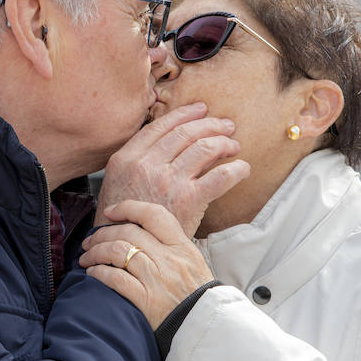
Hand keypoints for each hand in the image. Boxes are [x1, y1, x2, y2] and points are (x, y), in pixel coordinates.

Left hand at [80, 200, 212, 327]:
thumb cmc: (196, 295)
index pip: (153, 215)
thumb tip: (140, 232)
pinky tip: (92, 274)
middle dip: (102, 234)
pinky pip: (115, 279)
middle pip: (128, 232)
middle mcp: (169, 258)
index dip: (128, 208)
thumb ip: (169, 245)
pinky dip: (99, 273)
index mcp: (181, 246)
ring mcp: (157, 279)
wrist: (205, 326)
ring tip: (86, 258)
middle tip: (90, 241)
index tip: (110, 212)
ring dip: (95, 252)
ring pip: (117, 252)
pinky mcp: (146, 300)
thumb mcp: (192, 261)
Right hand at [98, 103, 249, 236]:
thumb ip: (137, 162)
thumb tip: (166, 142)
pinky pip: (220, 176)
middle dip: (210, 125)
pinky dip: (236, 169)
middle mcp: (147, 165)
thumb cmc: (123, 221)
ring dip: (224, 143)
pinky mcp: (189, 199)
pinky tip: (242, 169)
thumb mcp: (118, 184)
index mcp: (127, 158)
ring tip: (234, 146)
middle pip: (185, 133)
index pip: (160, 126)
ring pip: (204, 148)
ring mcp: (168, 181)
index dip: (184, 115)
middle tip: (226, 126)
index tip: (200, 110)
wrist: (126, 250)